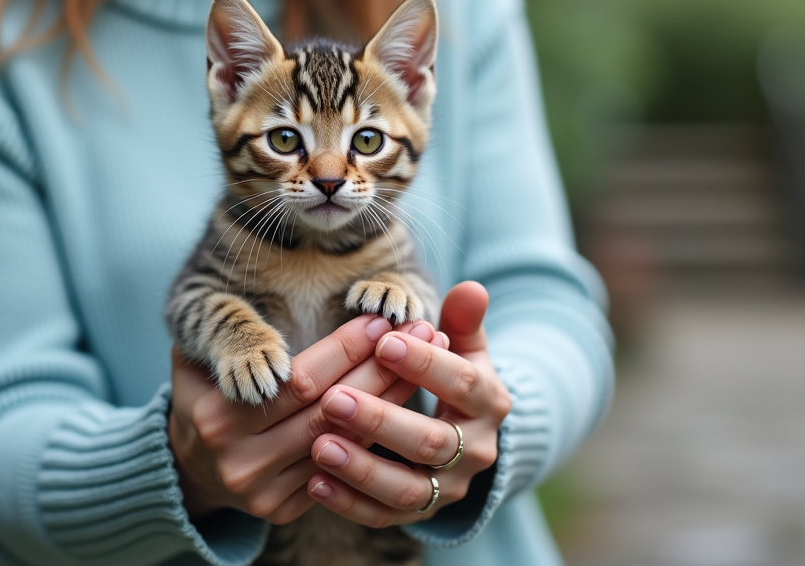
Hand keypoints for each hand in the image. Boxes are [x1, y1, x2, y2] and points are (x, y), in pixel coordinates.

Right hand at [169, 314, 441, 524]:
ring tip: (427, 360)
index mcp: (218, 418)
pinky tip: (404, 401)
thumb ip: (224, 327)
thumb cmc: (206, 389)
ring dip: (392, 399)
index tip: (380, 319)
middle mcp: (240, 463)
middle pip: (330, 413)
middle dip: (380, 369)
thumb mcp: (196, 354)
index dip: (344, 349)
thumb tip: (255, 287)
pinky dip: (376, 434)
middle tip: (422, 332)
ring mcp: (263, 493)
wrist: (191, 462)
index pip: (299, 380)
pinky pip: (343, 469)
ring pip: (344, 442)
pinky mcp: (283, 512)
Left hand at [305, 281, 510, 526]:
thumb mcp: (466, 348)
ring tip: (319, 446)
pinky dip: (350, 503)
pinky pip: (383, 517)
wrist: (470, 440)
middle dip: (381, 421)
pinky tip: (315, 482)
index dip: (426, 365)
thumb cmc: (455, 379)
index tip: (383, 342)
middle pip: (432, 443)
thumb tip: (471, 288)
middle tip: (334, 398)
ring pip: (408, 489)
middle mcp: (475, 452)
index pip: (463, 384)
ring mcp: (447, 489)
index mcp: (489, 403)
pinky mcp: (419, 514)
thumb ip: (463, 321)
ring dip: (362, 469)